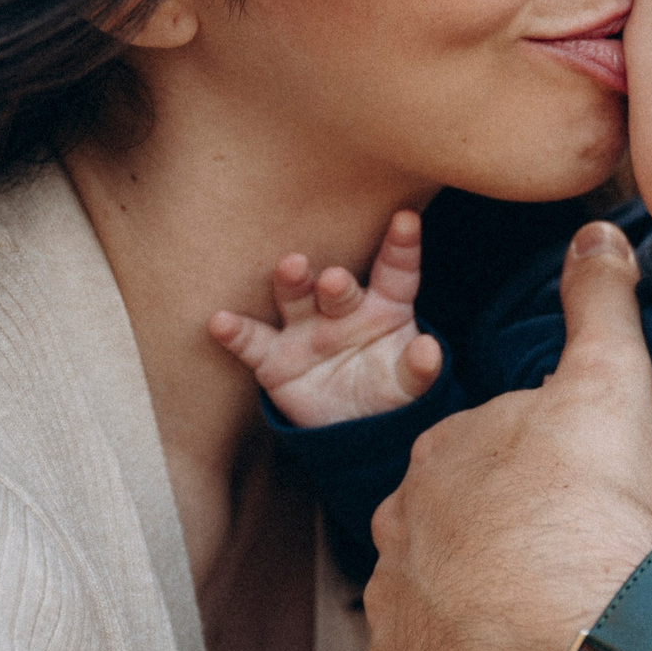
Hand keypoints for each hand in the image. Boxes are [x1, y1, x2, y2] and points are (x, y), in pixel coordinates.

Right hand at [208, 210, 443, 426]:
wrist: (352, 431)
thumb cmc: (387, 392)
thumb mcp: (409, 386)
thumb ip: (420, 370)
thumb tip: (430, 351)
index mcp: (384, 307)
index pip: (396, 272)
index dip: (402, 247)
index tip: (407, 220)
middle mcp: (341, 309)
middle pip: (337, 287)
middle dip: (334, 281)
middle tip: (335, 277)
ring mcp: (304, 329)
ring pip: (294, 298)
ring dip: (291, 282)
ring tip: (291, 267)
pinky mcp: (272, 357)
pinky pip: (251, 341)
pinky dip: (235, 332)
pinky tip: (220, 321)